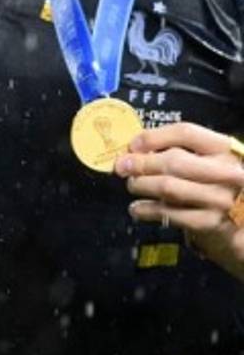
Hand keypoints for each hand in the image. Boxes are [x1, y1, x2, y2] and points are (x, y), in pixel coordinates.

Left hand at [115, 122, 243, 280]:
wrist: (238, 217)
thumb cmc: (212, 181)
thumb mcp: (204, 158)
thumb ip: (175, 149)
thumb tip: (132, 150)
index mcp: (223, 148)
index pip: (186, 132)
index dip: (154, 137)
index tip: (133, 145)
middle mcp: (226, 171)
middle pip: (174, 161)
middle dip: (141, 163)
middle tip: (121, 167)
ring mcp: (219, 198)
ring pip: (167, 187)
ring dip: (140, 185)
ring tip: (132, 185)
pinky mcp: (208, 222)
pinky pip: (167, 213)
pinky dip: (145, 210)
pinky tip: (136, 208)